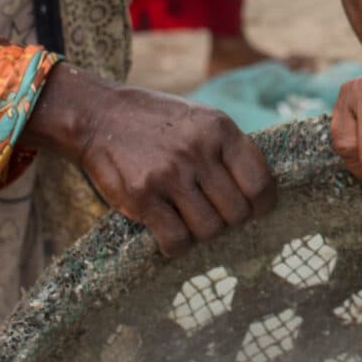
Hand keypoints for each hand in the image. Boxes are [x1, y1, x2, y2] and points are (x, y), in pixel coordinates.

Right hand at [24, 65, 273, 255]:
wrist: (98, 116)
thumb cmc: (156, 122)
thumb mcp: (200, 120)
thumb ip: (229, 150)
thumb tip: (260, 193)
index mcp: (220, 129)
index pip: (260, 183)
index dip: (262, 205)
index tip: (254, 210)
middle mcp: (198, 151)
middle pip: (237, 213)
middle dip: (228, 221)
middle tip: (213, 214)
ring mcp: (169, 175)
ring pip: (209, 230)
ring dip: (201, 233)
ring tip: (188, 220)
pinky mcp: (142, 196)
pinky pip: (176, 240)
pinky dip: (177, 246)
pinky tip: (170, 235)